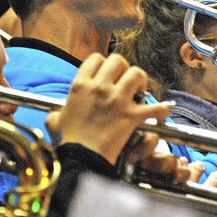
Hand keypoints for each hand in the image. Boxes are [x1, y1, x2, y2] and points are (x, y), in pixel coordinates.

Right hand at [56, 53, 171, 163]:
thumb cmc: (69, 141)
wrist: (82, 157)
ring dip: (140, 81)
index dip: (104, 64)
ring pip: (137, 73)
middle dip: (123, 69)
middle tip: (124, 81)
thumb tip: (55, 114)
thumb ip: (56, 113)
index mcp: (81, 85)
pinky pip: (155, 106)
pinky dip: (160, 110)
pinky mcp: (131, 115)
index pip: (96, 58)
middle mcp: (100, 87)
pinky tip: (160, 113)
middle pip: (118, 61)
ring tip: (139, 91)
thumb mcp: (55, 121)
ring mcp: (117, 100)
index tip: (107, 74)